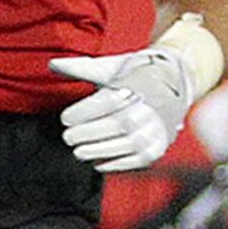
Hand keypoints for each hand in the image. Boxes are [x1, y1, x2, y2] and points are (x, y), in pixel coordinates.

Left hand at [49, 43, 197, 169]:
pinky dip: (116, 163)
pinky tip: (98, 162)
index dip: (84, 111)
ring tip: (79, 151)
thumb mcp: (110, 67)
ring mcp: (157, 128)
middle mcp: (150, 107)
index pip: (108, 101)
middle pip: (118, 124)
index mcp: (137, 85)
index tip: (66, 118)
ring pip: (128, 144)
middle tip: (68, 137)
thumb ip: (81, 68)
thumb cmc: (135, 74)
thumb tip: (52, 65)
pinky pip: (139, 159)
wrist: (175, 82)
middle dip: (88, 133)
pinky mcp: (159, 146)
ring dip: (99, 150)